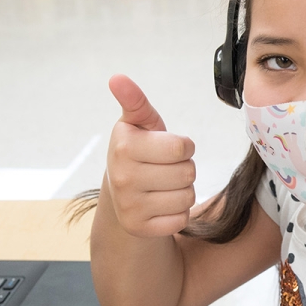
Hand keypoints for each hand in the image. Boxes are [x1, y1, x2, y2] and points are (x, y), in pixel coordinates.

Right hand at [105, 75, 196, 237]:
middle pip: (188, 172)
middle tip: (165, 167)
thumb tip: (117, 78)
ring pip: (188, 197)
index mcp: (124, 147)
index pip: (182, 147)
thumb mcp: (139, 123)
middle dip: (184, 167)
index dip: (183, 146)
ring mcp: (129, 206)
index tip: (167, 147)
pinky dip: (178, 212)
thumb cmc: (139, 150)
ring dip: (183, 189)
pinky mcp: (140, 228)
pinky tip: (161, 203)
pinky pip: (181, 218)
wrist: (121, 191)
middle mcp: (122, 177)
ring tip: (163, 184)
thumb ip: (135, 101)